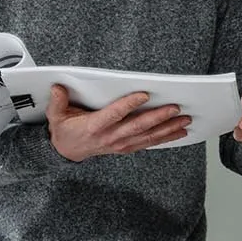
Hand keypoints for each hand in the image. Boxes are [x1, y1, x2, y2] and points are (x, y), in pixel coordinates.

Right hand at [45, 84, 191, 160]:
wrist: (66, 153)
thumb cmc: (65, 131)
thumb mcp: (57, 116)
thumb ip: (58, 102)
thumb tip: (58, 87)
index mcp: (95, 127)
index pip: (115, 114)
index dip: (129, 104)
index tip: (144, 94)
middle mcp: (110, 137)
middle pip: (138, 126)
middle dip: (158, 117)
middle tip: (175, 108)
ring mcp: (120, 144)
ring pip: (147, 136)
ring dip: (168, 128)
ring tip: (184, 120)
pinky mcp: (126, 147)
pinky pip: (148, 143)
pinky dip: (165, 138)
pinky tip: (179, 132)